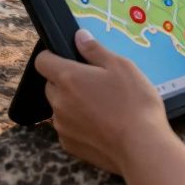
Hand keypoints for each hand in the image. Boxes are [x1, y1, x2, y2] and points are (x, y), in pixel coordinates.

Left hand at [34, 29, 176, 174]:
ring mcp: (62, 125)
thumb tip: (79, 36)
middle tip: (94, 83)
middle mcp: (59, 101)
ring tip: (102, 106)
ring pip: (60, 107)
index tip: (71, 59)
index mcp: (68, 78)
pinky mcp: (69, 144)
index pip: (42, 61)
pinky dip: (79, 124)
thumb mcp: (121, 66)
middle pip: (52, 85)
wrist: (142, 148)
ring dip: (72, 103)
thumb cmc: (134, 103)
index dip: (53, 56)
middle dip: (66, 81)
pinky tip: (102, 125)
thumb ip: (95, 50)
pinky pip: (67, 127)